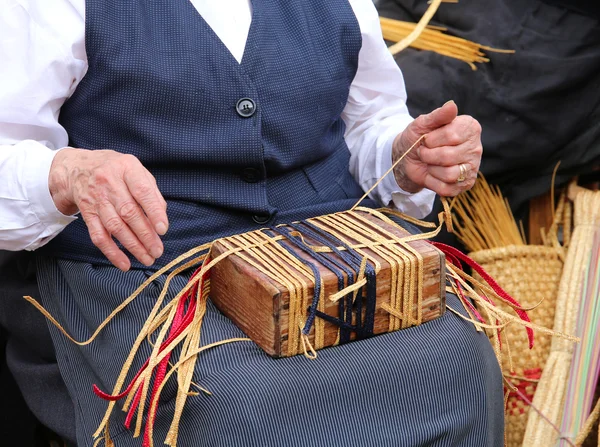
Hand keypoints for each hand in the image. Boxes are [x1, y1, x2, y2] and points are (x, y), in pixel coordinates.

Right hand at [49, 149, 168, 270]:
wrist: (78, 168)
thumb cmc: (116, 171)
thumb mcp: (136, 170)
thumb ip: (151, 191)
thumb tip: (161, 217)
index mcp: (126, 168)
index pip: (142, 191)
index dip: (153, 212)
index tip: (163, 230)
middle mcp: (109, 183)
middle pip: (128, 212)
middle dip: (145, 235)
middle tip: (157, 251)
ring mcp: (96, 199)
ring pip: (114, 226)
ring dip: (132, 246)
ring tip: (147, 258)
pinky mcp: (87, 213)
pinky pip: (98, 235)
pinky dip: (111, 252)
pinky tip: (124, 263)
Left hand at [392, 100, 481, 196]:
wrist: (409, 158)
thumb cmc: (418, 137)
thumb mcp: (423, 123)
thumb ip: (438, 115)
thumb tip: (452, 105)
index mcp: (469, 127)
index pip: (452, 136)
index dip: (432, 140)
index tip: (426, 138)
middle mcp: (475, 147)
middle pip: (449, 156)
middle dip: (428, 155)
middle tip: (424, 152)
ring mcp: (472, 167)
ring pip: (449, 174)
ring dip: (431, 169)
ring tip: (430, 163)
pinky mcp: (464, 184)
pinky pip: (446, 188)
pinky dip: (433, 182)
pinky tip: (432, 174)